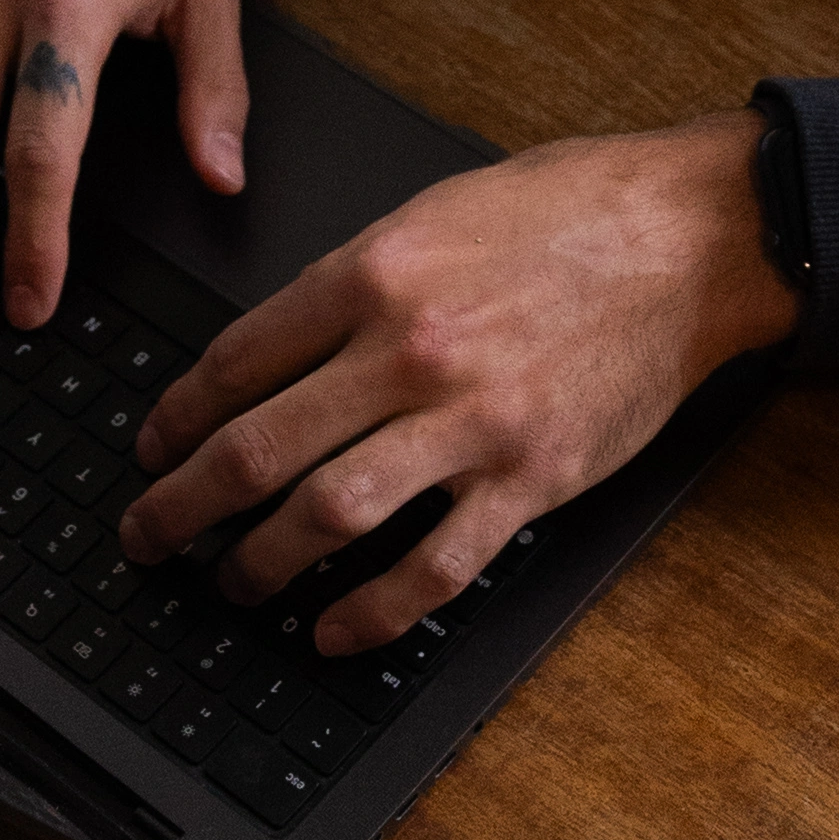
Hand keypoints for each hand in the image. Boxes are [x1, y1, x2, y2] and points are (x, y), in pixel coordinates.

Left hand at [115, 112, 799, 653]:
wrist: (690, 234)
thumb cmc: (569, 209)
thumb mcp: (436, 210)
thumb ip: (352, 278)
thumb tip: (273, 348)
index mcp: (375, 270)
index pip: (237, 361)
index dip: (176, 416)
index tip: (154, 446)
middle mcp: (411, 349)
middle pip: (259, 448)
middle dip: (182, 505)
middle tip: (148, 535)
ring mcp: (473, 421)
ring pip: (329, 514)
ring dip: (262, 562)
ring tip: (232, 582)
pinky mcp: (531, 477)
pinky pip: (435, 567)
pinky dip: (373, 611)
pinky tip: (332, 630)